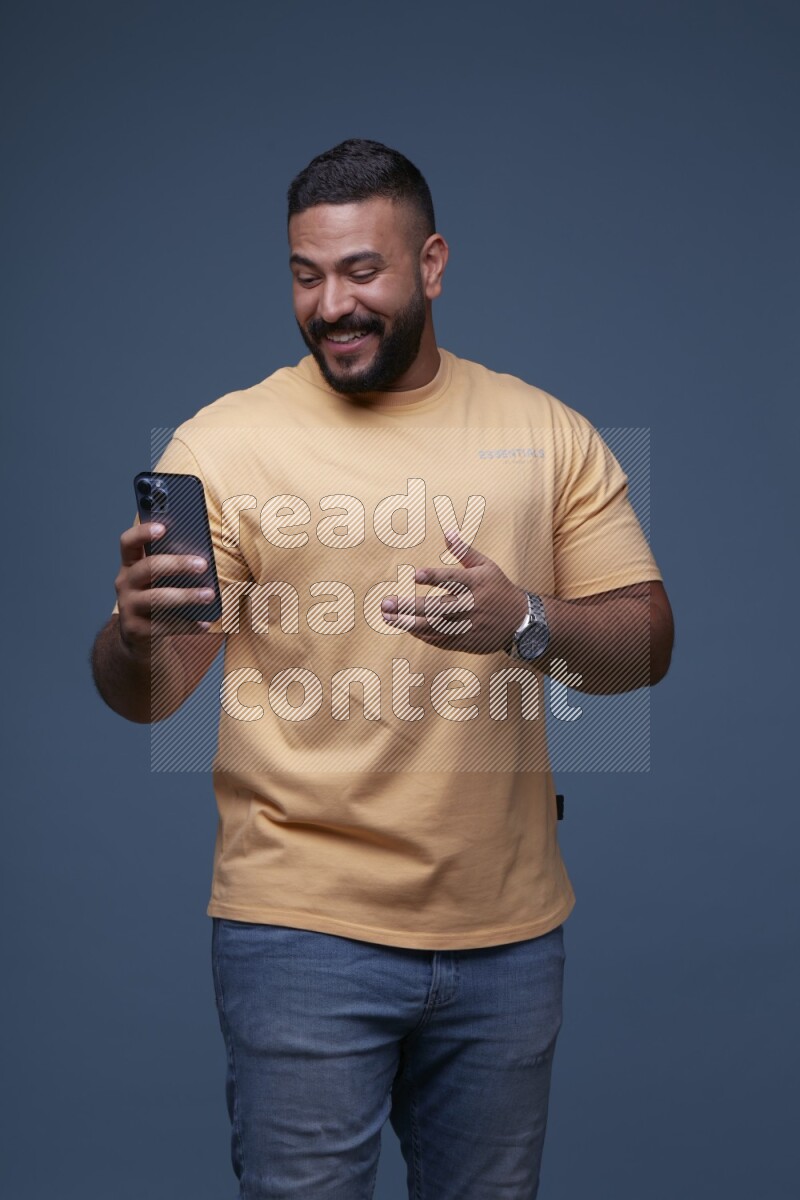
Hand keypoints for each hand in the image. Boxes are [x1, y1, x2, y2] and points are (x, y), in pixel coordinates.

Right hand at [115, 521, 215, 657]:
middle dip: (177, 564)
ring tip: (209, 595)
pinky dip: (188, 624)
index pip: (128, 542)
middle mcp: (125, 582)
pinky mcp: (135, 629)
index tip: (163, 528)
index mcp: (131, 564)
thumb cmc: (158, 599)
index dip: (142, 532)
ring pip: (157, 598)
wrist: (139, 637)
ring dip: (186, 596)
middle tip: (203, 564)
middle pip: (148, 567)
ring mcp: (128, 606)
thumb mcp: (160, 580)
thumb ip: (174, 567)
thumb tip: (204, 558)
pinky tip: (205, 623)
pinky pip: (164, 625)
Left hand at [380, 531, 527, 654]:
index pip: (453, 579)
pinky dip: (420, 634)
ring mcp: (467, 625)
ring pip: (434, 626)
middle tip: (386, 602)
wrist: (520, 621)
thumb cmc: (499, 588)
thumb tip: (447, 532)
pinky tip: (404, 625)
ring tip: (387, 616)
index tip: (415, 574)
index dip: (434, 577)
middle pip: (437, 607)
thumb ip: (465, 552)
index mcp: (476, 583)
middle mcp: (471, 605)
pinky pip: (439, 639)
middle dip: (409, 606)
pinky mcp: (465, 641)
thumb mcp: (486, 566)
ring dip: (408, 622)